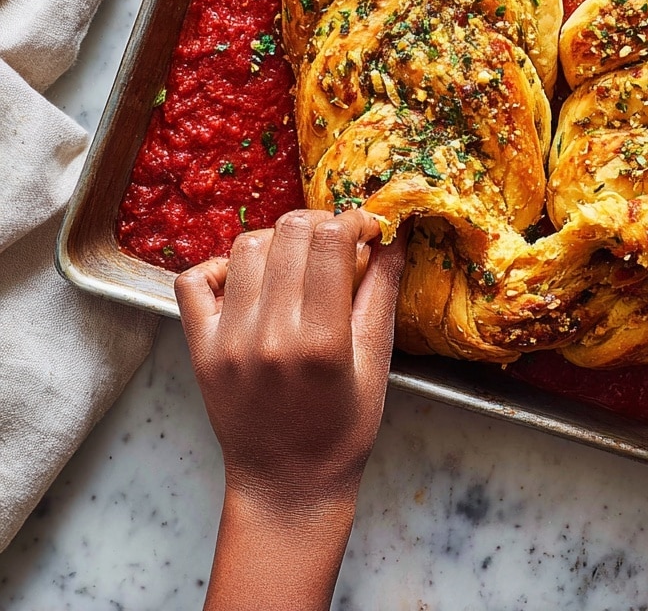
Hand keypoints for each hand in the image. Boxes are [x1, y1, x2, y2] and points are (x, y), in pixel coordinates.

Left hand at [175, 206, 406, 610]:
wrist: (287, 485)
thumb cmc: (342, 428)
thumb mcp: (377, 360)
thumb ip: (383, 289)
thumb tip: (394, 233)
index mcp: (322, 340)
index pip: (330, 239)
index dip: (353, 221)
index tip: (366, 230)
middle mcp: (270, 335)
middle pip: (289, 232)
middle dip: (320, 222)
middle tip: (335, 241)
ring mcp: (229, 341)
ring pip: (246, 246)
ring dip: (278, 240)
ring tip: (296, 259)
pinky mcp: (200, 349)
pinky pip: (194, 279)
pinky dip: (221, 266)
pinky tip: (250, 280)